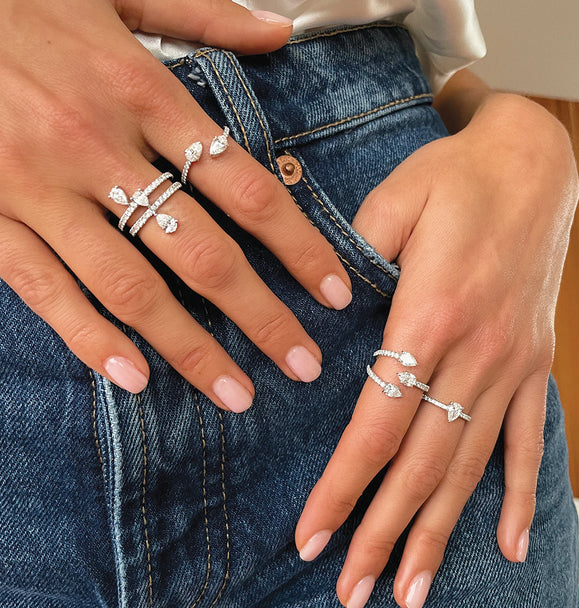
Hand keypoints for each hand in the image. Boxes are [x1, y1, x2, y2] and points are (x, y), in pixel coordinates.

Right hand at [0, 0, 351, 410]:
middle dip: (261, 317)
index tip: (334, 293)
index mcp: (140, 90)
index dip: (298, 247)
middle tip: (303, 364)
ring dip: (191, 350)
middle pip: (203, 254)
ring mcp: (40, 188)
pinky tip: (135, 378)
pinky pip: (46, 289)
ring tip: (237, 394)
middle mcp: (99, 147)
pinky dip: (91, 338)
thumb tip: (280, 32)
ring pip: (132, 287)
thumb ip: (204, 15)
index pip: (246, 188)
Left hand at [295, 93, 578, 607]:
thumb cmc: (454, 177)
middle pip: (420, 462)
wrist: (533, 163)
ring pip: (470, 465)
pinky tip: (508, 543)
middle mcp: (475, 352)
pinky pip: (527, 437)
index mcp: (430, 315)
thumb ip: (352, 260)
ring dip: (440, 530)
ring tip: (414, 589)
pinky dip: (518, 492)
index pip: (376, 425)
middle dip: (383, 531)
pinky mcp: (533, 360)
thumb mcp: (392, 203)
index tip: (312, 537)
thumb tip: (321, 313)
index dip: (343, 487)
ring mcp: (511, 362)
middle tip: (352, 591)